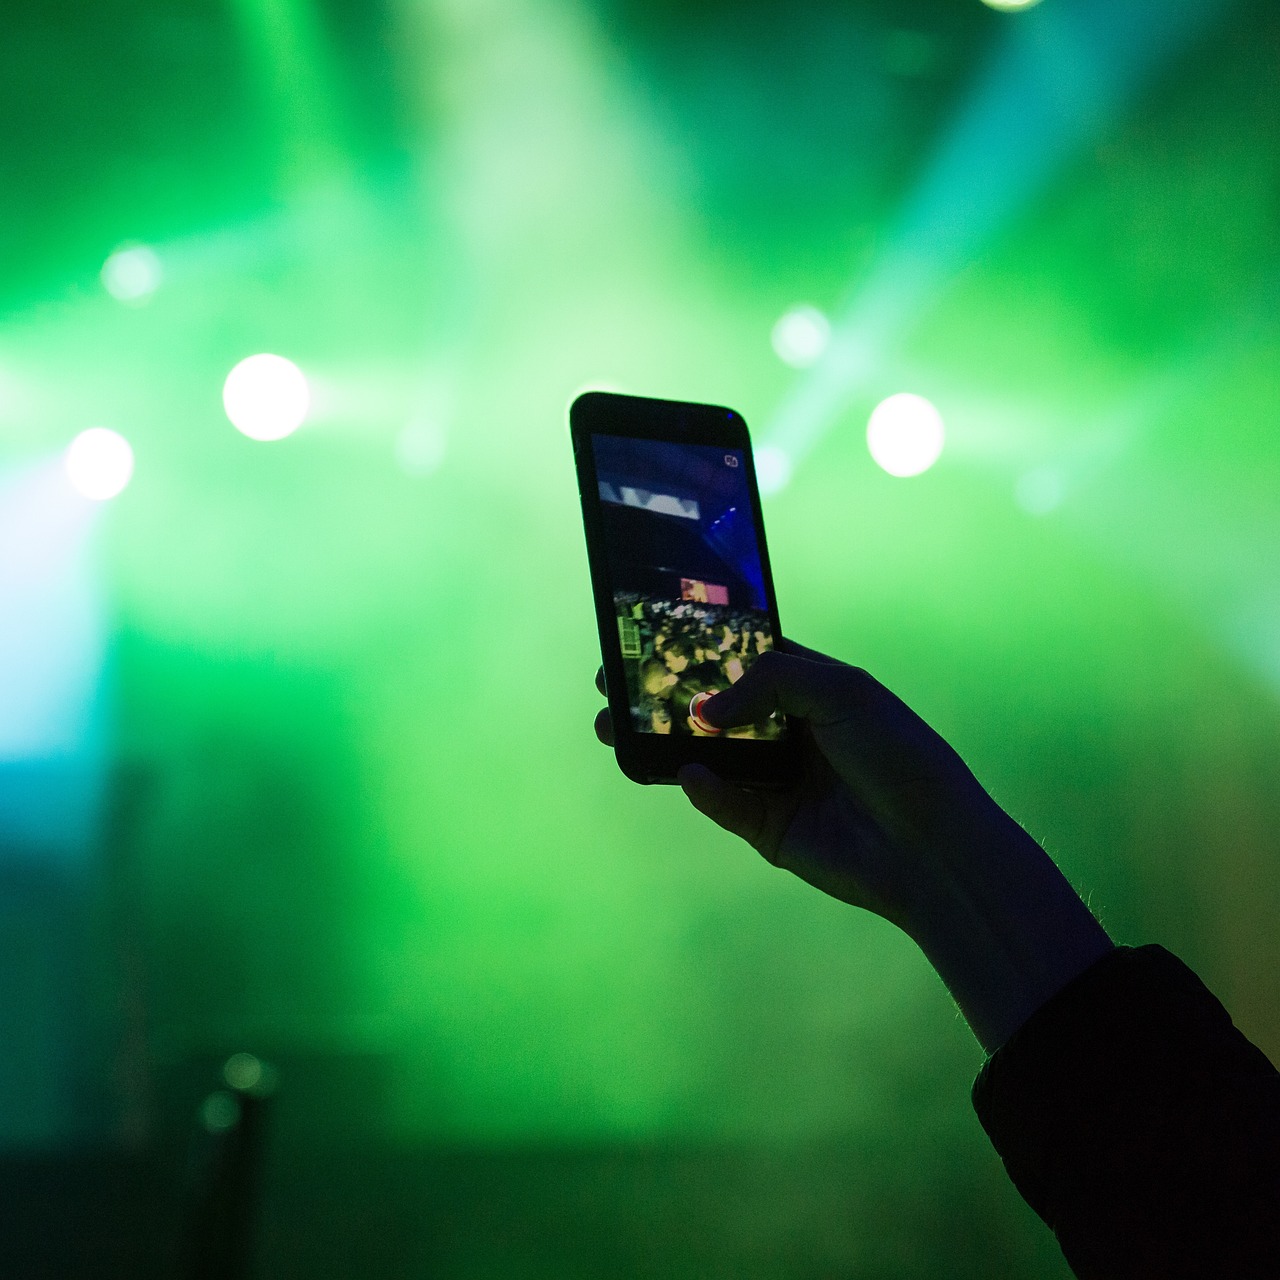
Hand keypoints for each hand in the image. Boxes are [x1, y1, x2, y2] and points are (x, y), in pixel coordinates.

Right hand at [594, 640, 1112, 1049]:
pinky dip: (703, 788)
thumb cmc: (897, 755)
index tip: (646, 631)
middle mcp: (784, 730)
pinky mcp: (766, 826)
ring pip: (703, 754)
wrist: (931, 847)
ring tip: (615, 727)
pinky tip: (694, 774)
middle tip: (612, 681)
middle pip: (710, 706)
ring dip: (660, 741)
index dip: (695, 646)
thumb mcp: (841, 692)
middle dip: (661, 694)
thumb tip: (706, 709)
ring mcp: (772, 779)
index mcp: (807, 687)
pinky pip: (722, 802)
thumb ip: (770, 680)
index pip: (740, 657)